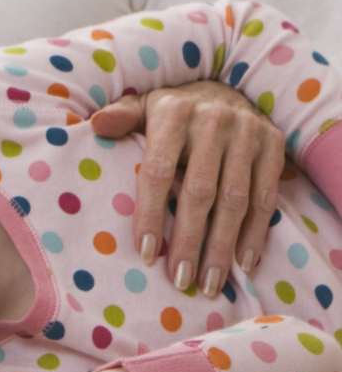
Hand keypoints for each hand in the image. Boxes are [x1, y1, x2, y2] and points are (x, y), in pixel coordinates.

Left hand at [90, 79, 283, 296]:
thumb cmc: (174, 112)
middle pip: (200, 193)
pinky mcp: (273, 146)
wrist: (225, 89)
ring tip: (209, 282)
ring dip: (223, 246)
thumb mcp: (144, 107)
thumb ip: (122, 117)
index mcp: (173, 114)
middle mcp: (213, 122)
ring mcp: (247, 134)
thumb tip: (97, 124)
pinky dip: (256, 233)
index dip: (152, 214)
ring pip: (235, 201)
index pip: (159, 172)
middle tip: (181, 279)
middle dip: (190, 241)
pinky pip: (266, 197)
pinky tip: (243, 262)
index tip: (148, 253)